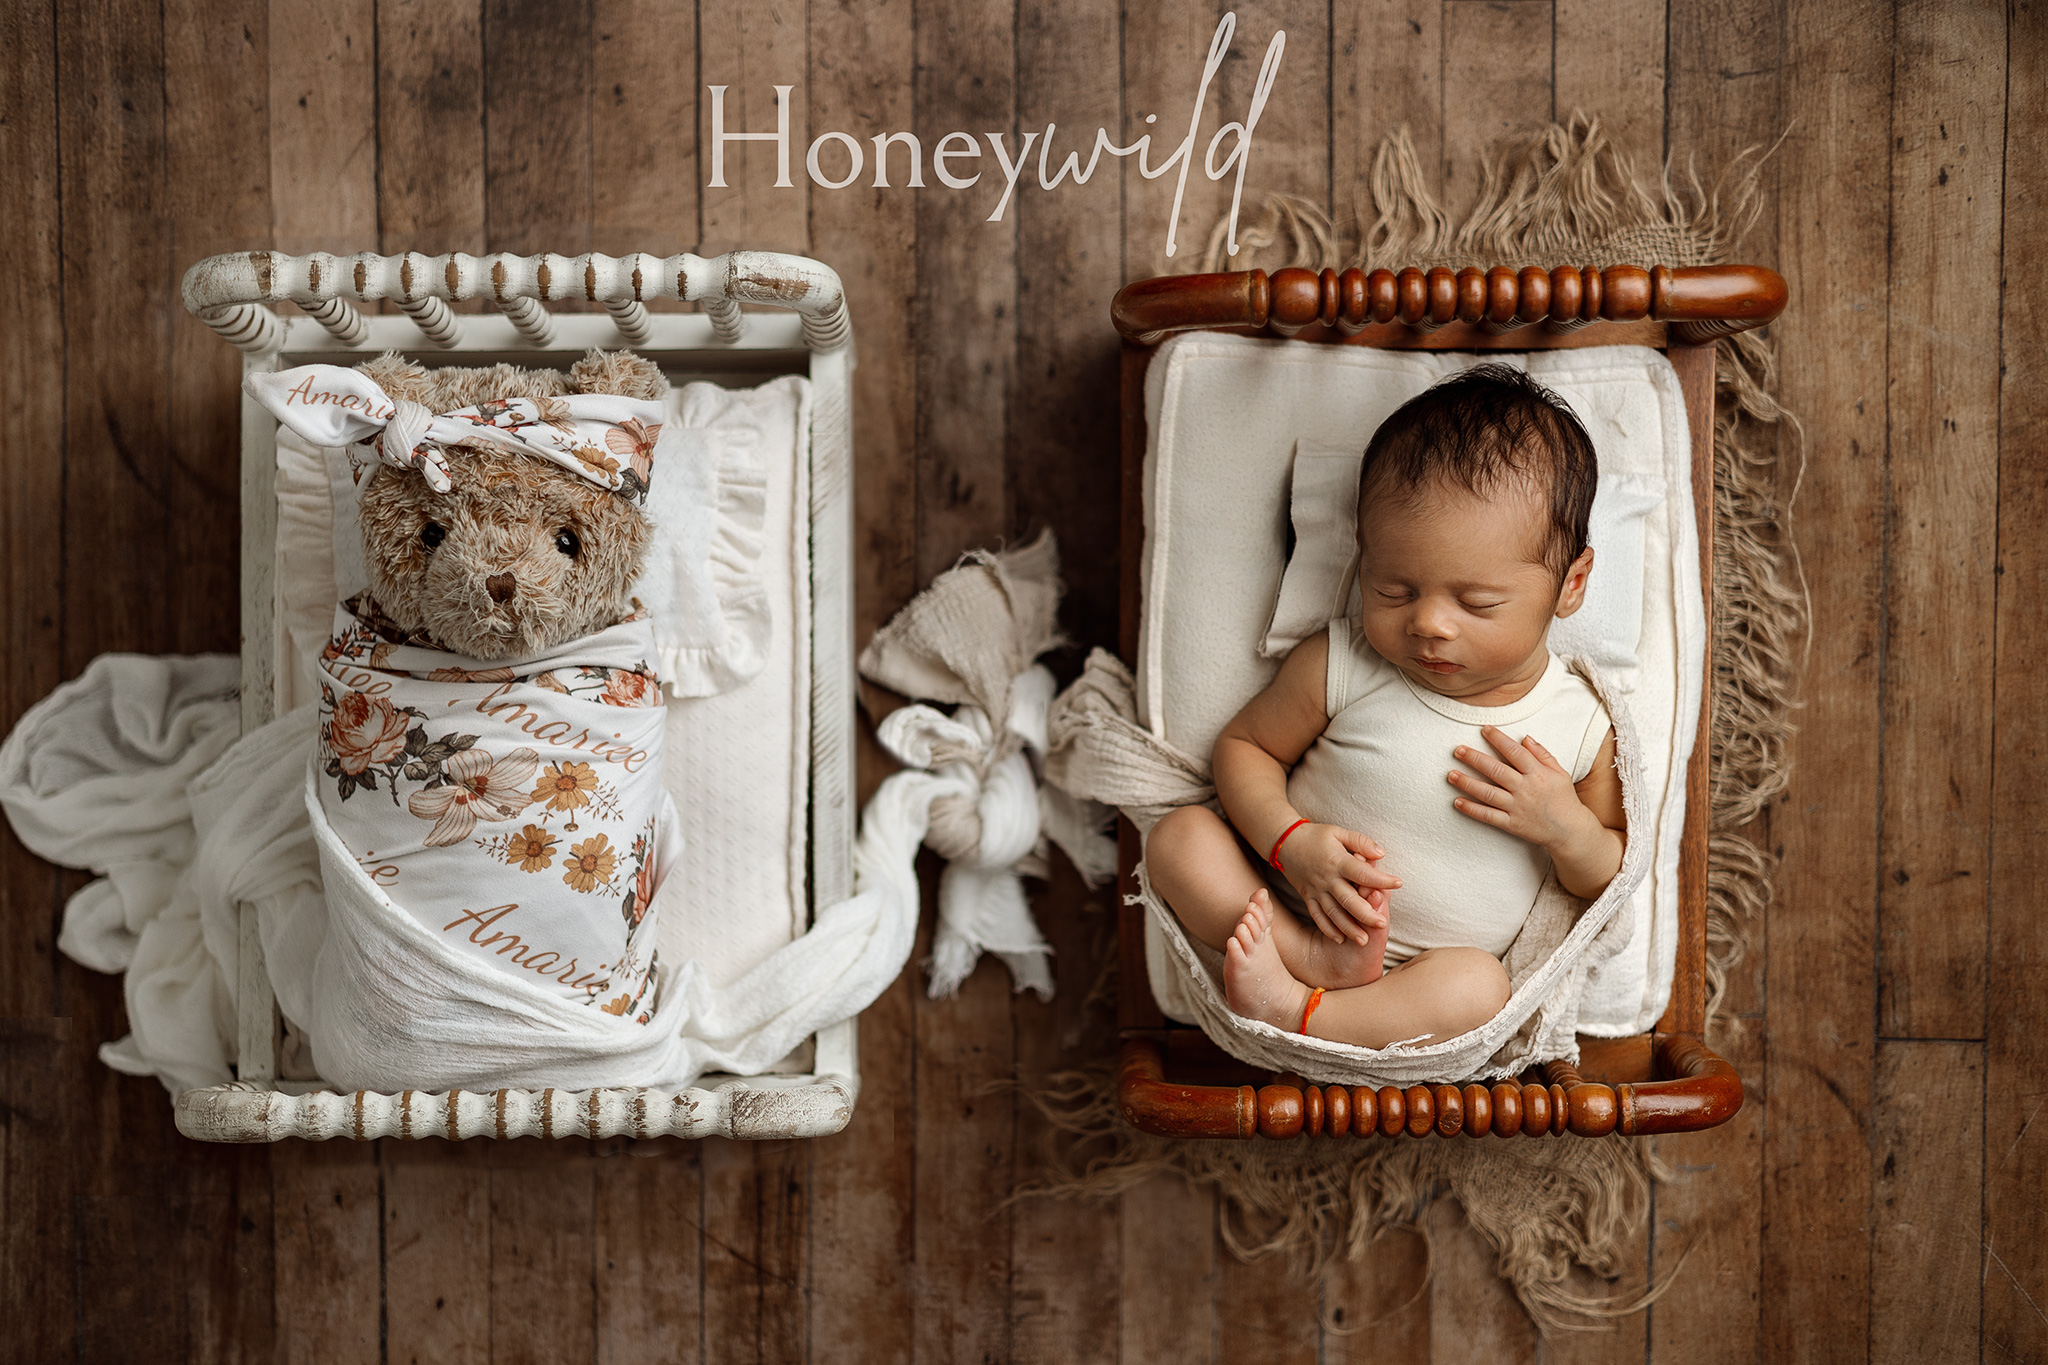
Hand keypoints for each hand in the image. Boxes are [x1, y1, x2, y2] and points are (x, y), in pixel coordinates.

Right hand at [1274, 823, 1398, 943]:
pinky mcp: (1308, 898)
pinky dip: (1328, 929)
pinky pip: (1317, 916)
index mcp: (1337, 861)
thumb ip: (1361, 842)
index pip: (1362, 873)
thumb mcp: (1338, 832)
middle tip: (1382, 924)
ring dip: (1348, 927)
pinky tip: (1340, 940)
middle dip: (1365, 914)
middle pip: (1348, 900)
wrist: (1284, 843)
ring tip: (1364, 940)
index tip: (1398, 883)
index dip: (1381, 879)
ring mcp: (1316, 891)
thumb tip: (1382, 854)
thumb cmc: (1316, 836)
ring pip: (1333, 913)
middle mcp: (1327, 879)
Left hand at [1447, 727, 1597, 851]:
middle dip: (1475, 759)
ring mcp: (1516, 807)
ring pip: (1488, 793)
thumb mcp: (1559, 772)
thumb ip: (1542, 754)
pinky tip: (1457, 801)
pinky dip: (1472, 809)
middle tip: (1458, 750)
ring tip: (1451, 774)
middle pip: (1496, 771)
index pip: (1515, 753)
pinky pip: (1488, 816)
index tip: (1484, 729)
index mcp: (1537, 774)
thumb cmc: (1564, 798)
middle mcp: (1525, 789)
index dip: (1499, 740)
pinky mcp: (1511, 824)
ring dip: (1468, 783)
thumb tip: (1525, 738)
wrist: (1570, 830)